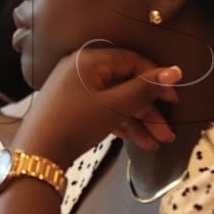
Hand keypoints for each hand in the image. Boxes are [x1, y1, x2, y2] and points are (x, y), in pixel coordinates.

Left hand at [17, 45, 181, 164]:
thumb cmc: (76, 122)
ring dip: (139, 122)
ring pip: (116, 102)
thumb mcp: (115, 106)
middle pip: (125, 85)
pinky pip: (104, 112)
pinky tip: (141, 143)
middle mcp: (82, 71)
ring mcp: (76, 91)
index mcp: (89, 60)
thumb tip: (175, 70)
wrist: (38, 153)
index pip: (132, 61)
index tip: (174, 99)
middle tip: (168, 132)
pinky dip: (121, 125)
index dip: (156, 79)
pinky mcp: (73, 110)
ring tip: (158, 143)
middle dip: (149, 110)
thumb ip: (146, 88)